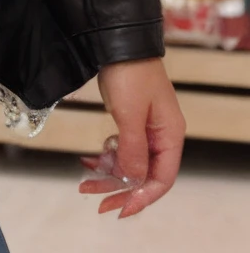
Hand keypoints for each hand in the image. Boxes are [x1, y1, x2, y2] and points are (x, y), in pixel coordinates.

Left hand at [78, 57, 184, 218]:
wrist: (116, 42)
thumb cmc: (129, 74)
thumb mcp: (130, 115)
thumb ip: (133, 150)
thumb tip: (134, 181)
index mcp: (169, 136)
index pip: (162, 179)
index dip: (142, 198)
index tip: (120, 210)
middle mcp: (160, 135)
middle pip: (144, 174)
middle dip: (119, 189)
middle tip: (96, 202)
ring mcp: (145, 128)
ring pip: (129, 163)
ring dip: (108, 175)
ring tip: (83, 183)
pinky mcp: (130, 120)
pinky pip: (120, 148)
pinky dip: (105, 157)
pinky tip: (88, 161)